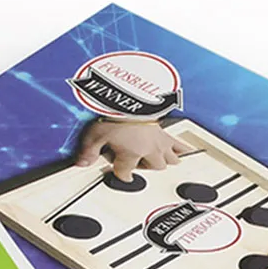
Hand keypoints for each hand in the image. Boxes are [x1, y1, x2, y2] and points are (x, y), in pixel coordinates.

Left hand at [75, 120, 189, 181]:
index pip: (125, 173)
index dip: (120, 174)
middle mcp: (148, 151)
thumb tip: (81, 162)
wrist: (131, 94)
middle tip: (136, 162)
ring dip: (164, 162)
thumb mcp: (95, 133)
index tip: (118, 173)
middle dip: (144, 167)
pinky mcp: (166, 131)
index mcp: (131, 154)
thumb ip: (88, 151)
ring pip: (169, 160)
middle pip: (151, 167)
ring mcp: (159, 142)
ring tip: (160, 160)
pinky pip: (179, 144)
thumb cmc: (116, 112)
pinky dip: (183, 149)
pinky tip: (187, 151)